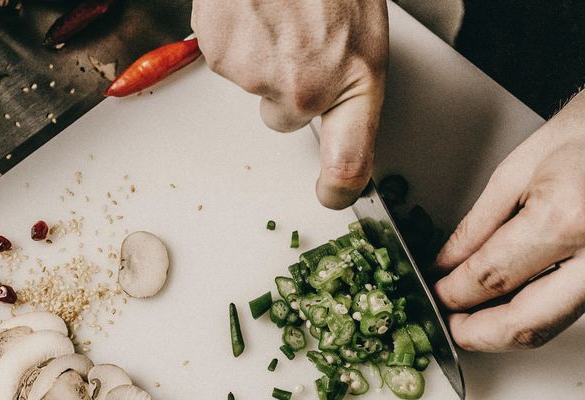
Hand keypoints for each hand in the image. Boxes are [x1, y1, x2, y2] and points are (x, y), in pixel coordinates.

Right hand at [191, 0, 387, 208]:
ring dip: (263, 56)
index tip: (332, 194)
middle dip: (289, 88)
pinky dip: (237, 38)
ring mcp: (257, 74)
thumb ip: (348, 85)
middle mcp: (303, 90)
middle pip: (284, 118)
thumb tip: (333, 120)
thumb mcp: (364, 33)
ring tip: (279, 14)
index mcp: (353, 82)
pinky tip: (255, 9)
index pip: (350, 163)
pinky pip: (227, 59)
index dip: (339, 188)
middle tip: (300, 42)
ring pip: (254, 85)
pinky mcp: (220, 53)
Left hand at [433, 63, 584, 351]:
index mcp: (570, 213)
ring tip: (483, 309)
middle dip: (480, 334)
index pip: (493, 277)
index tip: (440, 294)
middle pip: (528, 325)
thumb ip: (478, 224)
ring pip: (559, 323)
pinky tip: (530, 288)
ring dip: (514, 323)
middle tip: (454, 326)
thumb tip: (450, 263)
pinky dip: (550, 302)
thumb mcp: (521, 164)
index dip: (455, 293)